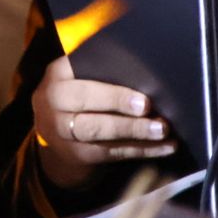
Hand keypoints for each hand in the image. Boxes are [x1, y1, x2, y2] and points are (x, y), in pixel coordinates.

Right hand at [32, 55, 175, 188]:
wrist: (60, 139)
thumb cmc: (84, 98)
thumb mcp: (82, 77)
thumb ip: (103, 68)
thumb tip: (145, 62)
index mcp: (58, 74)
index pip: (79, 70)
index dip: (106, 81)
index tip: (137, 86)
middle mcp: (52, 101)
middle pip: (83, 99)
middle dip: (117, 101)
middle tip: (147, 106)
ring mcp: (61, 131)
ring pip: (96, 130)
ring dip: (133, 130)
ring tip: (162, 129)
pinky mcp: (77, 155)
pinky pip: (111, 152)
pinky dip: (141, 150)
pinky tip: (165, 147)